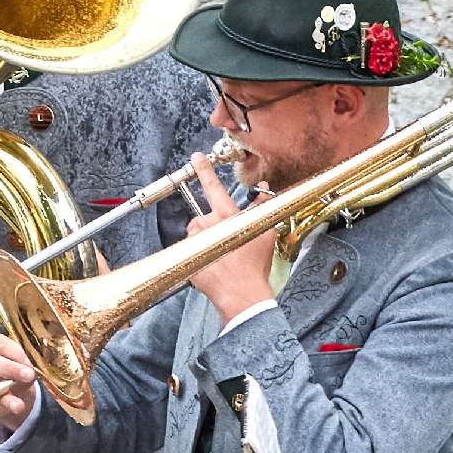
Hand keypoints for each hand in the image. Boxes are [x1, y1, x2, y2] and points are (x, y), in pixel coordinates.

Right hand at [0, 331, 42, 429]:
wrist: (11, 390)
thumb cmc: (15, 371)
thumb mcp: (23, 366)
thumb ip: (25, 368)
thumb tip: (29, 375)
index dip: (13, 351)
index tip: (28, 361)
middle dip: (9, 369)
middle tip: (28, 376)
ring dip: (1, 398)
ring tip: (18, 406)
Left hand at [181, 155, 281, 322]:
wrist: (242, 294)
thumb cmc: (255, 265)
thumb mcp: (265, 233)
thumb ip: (262, 207)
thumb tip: (265, 189)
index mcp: (227, 216)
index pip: (213, 186)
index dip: (204, 170)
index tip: (196, 157)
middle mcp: (208, 224)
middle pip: (201, 216)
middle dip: (209, 225)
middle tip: (222, 240)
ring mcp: (195, 241)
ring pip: (195, 234)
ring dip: (204, 241)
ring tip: (220, 257)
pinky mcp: (187, 257)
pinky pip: (190, 251)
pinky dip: (199, 256)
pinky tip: (213, 266)